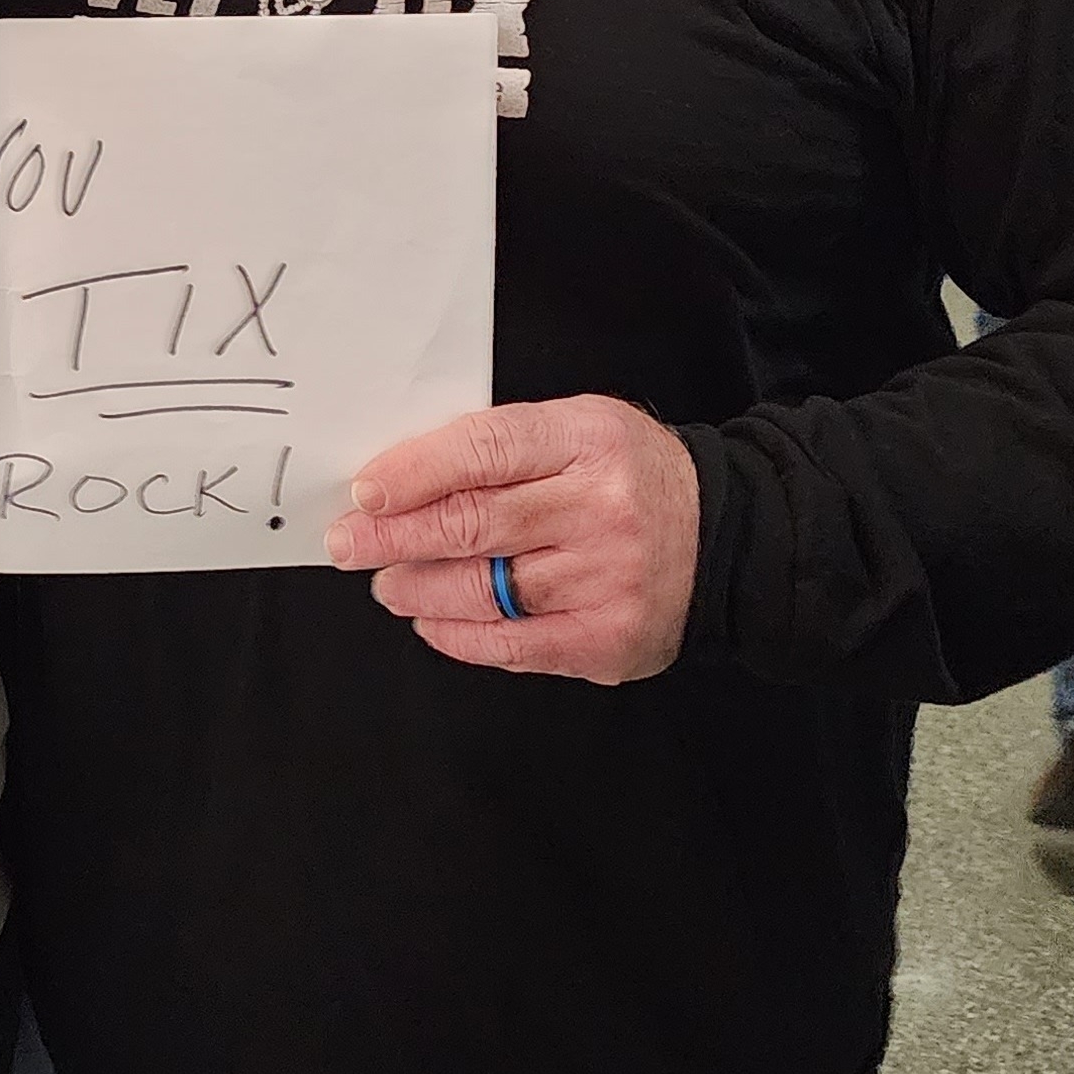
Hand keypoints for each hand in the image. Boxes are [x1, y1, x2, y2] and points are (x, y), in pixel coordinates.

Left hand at [323, 397, 699, 685]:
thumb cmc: (629, 478)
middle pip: (473, 524)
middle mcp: (599, 510)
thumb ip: (500, 447)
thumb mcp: (577, 429)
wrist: (724, 537)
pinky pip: (510, 644)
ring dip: (418, 588)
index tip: (364, 493)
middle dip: (394, 536)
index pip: (484, 451)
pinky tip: (431, 619)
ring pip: (484, 590)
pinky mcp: (606, 639)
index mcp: (588, 441)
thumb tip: (401, 478)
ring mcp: (605, 580)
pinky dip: (457, 634)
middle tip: (349, 543)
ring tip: (389, 581)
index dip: (413, 473)